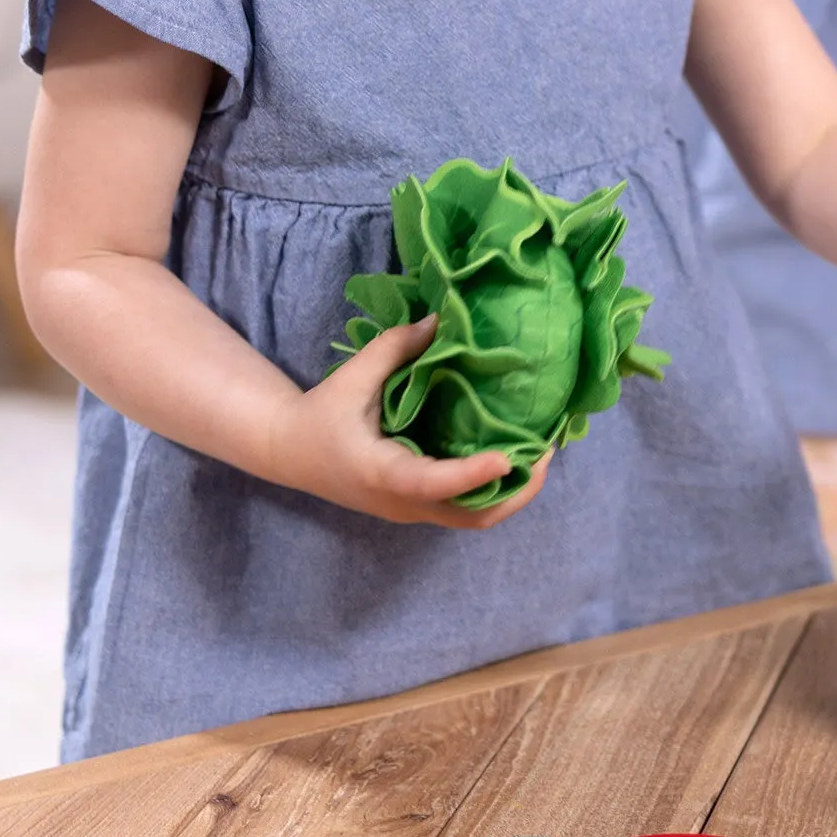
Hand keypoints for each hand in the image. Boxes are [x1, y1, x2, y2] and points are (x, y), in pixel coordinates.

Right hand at [264, 317, 551, 528]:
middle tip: (548, 451)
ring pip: (474, 518)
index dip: (473, 474)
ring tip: (542, 454)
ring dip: (513, 493)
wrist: (289, 451)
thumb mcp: (353, 377)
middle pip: (471, 516)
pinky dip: (496, 489)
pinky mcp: (418, 507)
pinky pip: (466, 508)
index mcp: (382, 473)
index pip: (433, 483)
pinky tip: (516, 457)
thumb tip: (441, 318)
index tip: (509, 458)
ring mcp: (412, 511)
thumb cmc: (320, 414)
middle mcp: (402, 503)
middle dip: (516, 490)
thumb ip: (397, 347)